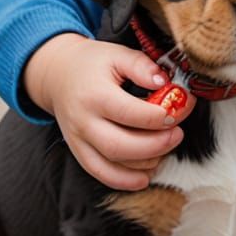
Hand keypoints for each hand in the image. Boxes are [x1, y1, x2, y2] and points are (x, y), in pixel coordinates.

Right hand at [24, 33, 195, 188]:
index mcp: (94, 95)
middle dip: (156, 145)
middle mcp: (83, 122)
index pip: (128, 113)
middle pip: (120, 146)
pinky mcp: (80, 153)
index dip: (157, 117)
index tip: (178, 111)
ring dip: (146, 162)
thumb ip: (141, 65)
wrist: (57, 75)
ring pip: (113, 164)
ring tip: (165, 147)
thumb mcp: (116, 54)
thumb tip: (164, 82)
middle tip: (178, 134)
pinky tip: (146, 175)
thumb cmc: (92, 64)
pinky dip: (125, 180)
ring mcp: (79, 141)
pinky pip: (102, 174)